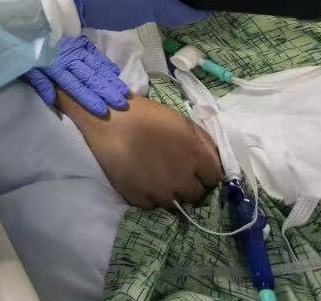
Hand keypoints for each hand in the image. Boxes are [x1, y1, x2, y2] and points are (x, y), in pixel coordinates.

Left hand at [24, 36, 129, 116]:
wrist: (31, 22)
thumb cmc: (29, 49)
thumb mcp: (29, 67)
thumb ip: (41, 83)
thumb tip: (52, 100)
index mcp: (57, 69)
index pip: (77, 87)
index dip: (90, 99)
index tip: (104, 111)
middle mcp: (70, 60)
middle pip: (91, 78)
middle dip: (107, 92)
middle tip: (122, 104)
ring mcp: (77, 49)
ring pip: (97, 67)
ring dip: (111, 80)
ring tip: (124, 92)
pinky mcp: (80, 40)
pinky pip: (95, 53)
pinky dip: (106, 62)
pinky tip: (116, 72)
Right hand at [59, 94, 222, 208]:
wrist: (107, 117)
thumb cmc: (145, 114)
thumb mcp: (181, 120)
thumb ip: (202, 142)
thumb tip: (213, 161)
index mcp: (196, 157)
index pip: (214, 179)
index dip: (205, 173)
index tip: (195, 169)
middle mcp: (182, 178)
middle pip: (196, 196)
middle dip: (188, 185)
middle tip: (175, 173)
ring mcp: (160, 191)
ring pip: (174, 203)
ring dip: (169, 193)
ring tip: (155, 177)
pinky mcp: (138, 198)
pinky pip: (151, 206)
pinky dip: (148, 197)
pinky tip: (141, 181)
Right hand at [62, 0, 207, 30]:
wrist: (65, 1)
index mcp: (151, 1)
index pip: (184, 13)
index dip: (198, 12)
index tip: (209, 8)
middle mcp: (145, 14)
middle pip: (171, 14)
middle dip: (182, 7)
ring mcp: (129, 19)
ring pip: (154, 13)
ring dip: (163, 4)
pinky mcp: (115, 19)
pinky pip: (138, 12)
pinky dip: (145, 4)